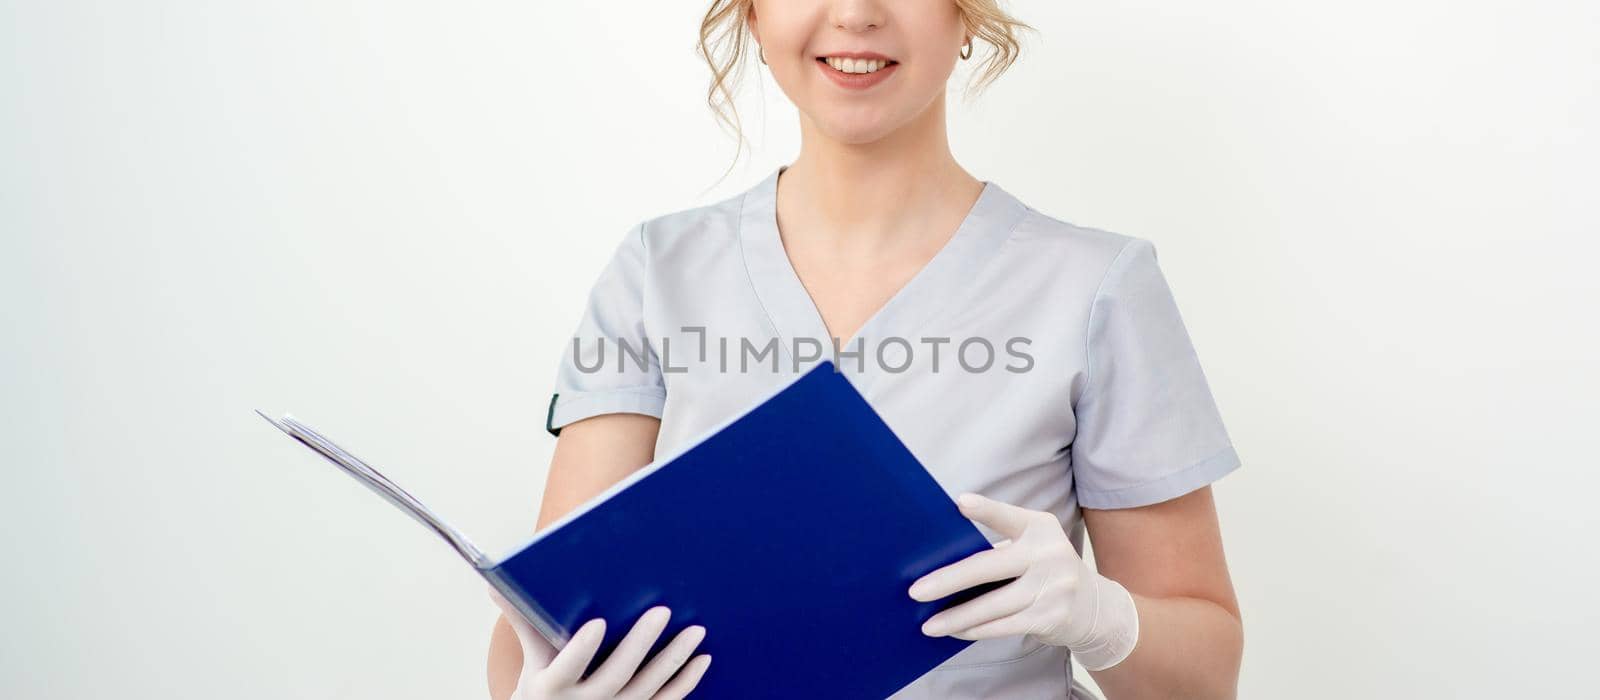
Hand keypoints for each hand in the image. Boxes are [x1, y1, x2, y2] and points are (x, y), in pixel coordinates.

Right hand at [489, 588, 711, 698]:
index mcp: (550, 687)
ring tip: (696, 630)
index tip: (597, 622)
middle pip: (616, 675)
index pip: (566, 668)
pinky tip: (701, 659)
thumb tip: (497, 586)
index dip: (581, 649)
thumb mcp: (529, 666)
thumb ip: (524, 625)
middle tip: (662, 611)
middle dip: (640, 643)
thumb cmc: (541, 693)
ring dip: (673, 659)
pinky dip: (685, 682)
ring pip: (647, 689)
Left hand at [907, 492, 1139, 670]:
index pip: (1008, 517)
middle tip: (916, 591)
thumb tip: (942, 563)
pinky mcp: (1050, 617)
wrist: (1094, 606)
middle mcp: (1048, 554)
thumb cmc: (1044, 569)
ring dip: (956, 617)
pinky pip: (1003, 625)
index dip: (985, 510)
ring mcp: (1052, 587)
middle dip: (949, 581)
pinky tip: (954, 631)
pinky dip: (975, 629)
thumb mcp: (1033, 546)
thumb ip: (999, 546)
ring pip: (993, 605)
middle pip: (989, 567)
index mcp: (1040, 527)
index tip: (959, 503)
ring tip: (928, 624)